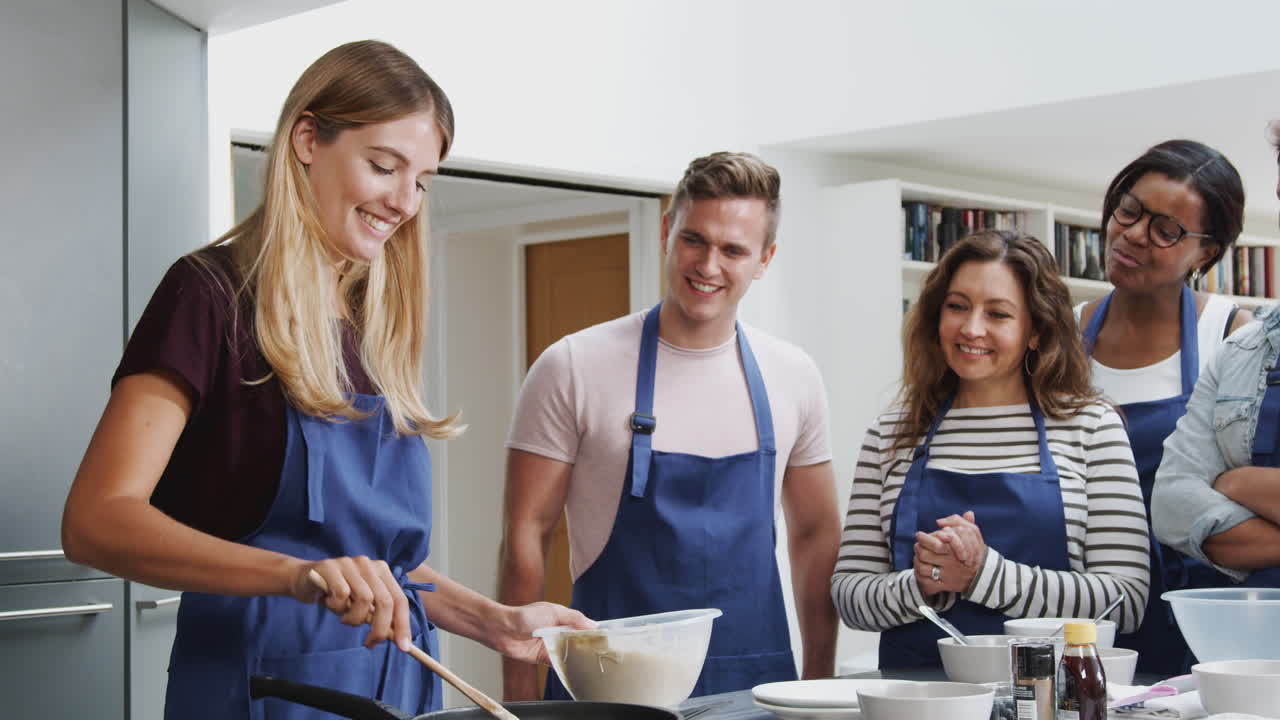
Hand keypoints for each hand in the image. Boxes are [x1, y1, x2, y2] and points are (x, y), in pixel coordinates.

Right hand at [291, 556, 412, 650]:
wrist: (303, 580)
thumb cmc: (335, 594)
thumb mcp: (360, 605)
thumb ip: (377, 615)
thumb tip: (396, 636)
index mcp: (381, 571)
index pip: (399, 599)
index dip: (403, 624)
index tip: (404, 647)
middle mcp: (368, 564)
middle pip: (385, 601)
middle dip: (380, 628)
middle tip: (370, 643)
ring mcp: (349, 563)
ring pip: (364, 599)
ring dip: (354, 618)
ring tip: (344, 617)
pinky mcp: (330, 567)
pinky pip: (341, 595)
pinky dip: (337, 607)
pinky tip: (329, 603)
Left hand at [493, 602, 594, 664]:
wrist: (504, 630)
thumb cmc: (526, 616)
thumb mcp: (554, 612)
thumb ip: (574, 618)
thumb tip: (594, 625)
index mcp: (563, 618)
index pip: (583, 626)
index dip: (594, 632)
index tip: (607, 639)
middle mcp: (559, 632)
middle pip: (578, 641)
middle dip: (588, 647)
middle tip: (602, 654)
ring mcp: (552, 645)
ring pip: (570, 653)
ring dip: (577, 657)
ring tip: (592, 663)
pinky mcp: (545, 658)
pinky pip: (559, 663)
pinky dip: (566, 666)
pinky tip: (576, 669)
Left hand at [914, 511, 984, 595]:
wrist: (984, 573)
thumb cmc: (976, 550)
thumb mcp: (972, 531)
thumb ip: (956, 521)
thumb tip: (939, 522)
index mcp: (953, 548)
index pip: (931, 542)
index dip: (922, 538)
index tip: (920, 535)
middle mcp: (949, 562)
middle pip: (923, 554)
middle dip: (918, 548)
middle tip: (918, 546)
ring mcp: (947, 575)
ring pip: (922, 568)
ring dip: (917, 562)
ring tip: (918, 558)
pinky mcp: (946, 585)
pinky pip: (927, 583)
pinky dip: (921, 577)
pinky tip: (920, 571)